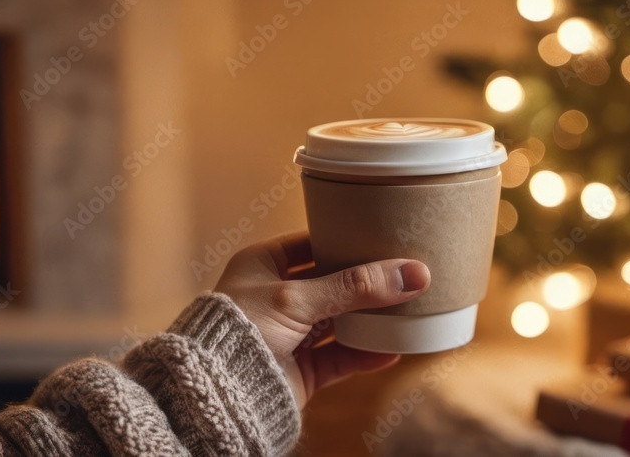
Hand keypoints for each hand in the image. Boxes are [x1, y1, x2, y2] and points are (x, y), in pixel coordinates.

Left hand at [214, 231, 430, 408]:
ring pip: (338, 321)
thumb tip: (411, 274)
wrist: (219, 394)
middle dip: (363, 281)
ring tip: (404, 307)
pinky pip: (339, 357)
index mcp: (261, 266)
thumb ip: (354, 286)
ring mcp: (287, 335)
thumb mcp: (296, 298)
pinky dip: (365, 354)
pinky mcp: (299, 368)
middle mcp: (274, 298)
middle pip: (329, 283)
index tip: (378, 234)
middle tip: (400, 270)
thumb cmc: (239, 331)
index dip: (341, 239)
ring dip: (368, 318)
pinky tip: (392, 349)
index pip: (309, 244)